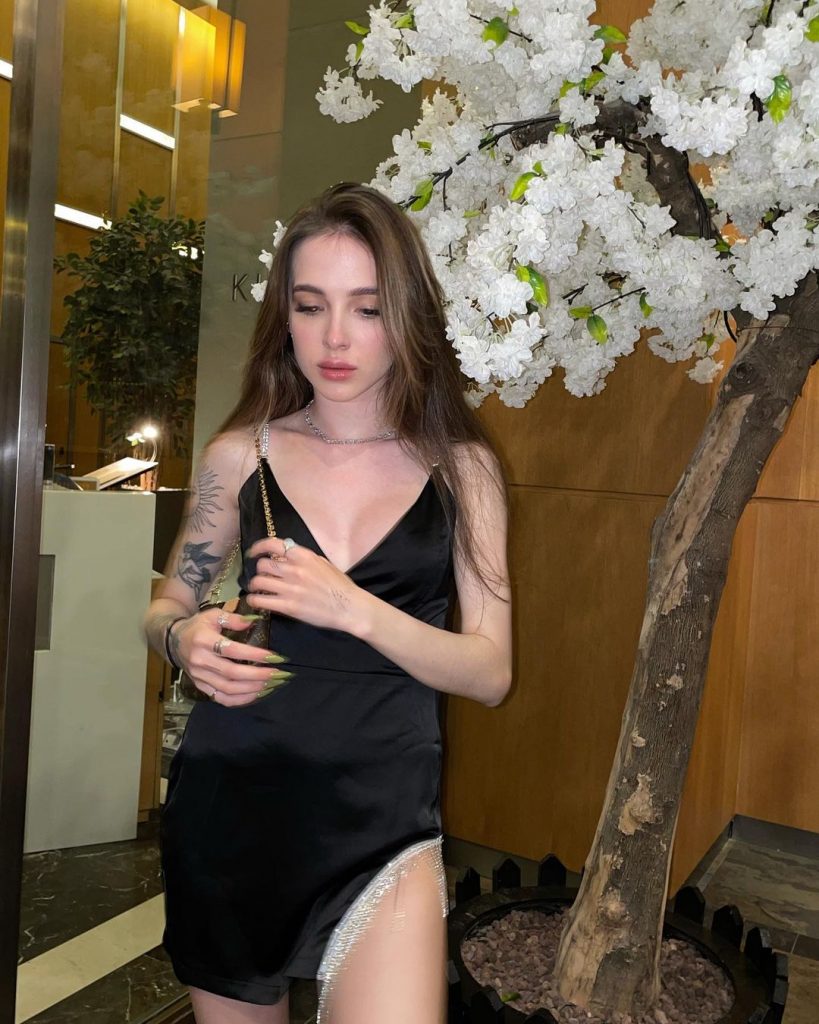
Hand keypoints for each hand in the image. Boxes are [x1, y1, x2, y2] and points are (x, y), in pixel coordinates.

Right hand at [170, 607, 291, 706]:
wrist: (174, 640)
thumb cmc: (198, 626)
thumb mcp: (213, 615)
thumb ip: (232, 618)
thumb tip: (252, 622)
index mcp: (203, 640)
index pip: (232, 650)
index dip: (253, 655)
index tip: (273, 656)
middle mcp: (200, 661)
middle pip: (231, 673)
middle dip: (257, 675)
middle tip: (277, 674)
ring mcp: (199, 676)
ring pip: (227, 689)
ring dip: (251, 689)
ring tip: (270, 684)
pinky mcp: (200, 686)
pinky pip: (221, 698)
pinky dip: (239, 700)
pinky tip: (255, 694)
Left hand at [246, 537, 363, 632]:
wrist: (349, 607)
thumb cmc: (339, 585)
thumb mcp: (322, 563)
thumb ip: (303, 558)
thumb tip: (286, 555)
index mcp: (303, 556)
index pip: (272, 544)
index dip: (258, 547)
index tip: (253, 553)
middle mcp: (294, 569)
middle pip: (262, 565)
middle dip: (259, 571)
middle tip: (263, 577)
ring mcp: (290, 588)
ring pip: (258, 582)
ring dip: (255, 586)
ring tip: (258, 590)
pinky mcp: (288, 606)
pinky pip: (260, 600)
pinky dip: (254, 600)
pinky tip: (257, 601)